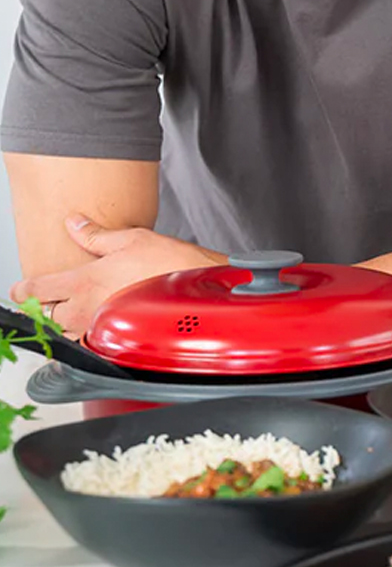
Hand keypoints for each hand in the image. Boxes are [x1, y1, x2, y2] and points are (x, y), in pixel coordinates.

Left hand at [9, 215, 223, 336]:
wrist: (199, 287)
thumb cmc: (172, 262)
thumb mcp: (132, 238)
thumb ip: (95, 234)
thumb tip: (73, 223)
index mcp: (87, 280)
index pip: (40, 289)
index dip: (23, 290)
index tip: (18, 290)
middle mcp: (89, 307)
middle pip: (46, 316)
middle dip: (41, 308)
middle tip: (42, 301)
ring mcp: (102, 326)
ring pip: (65, 333)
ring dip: (61, 324)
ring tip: (67, 312)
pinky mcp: (118, 339)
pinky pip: (89, 343)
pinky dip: (84, 336)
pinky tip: (92, 325)